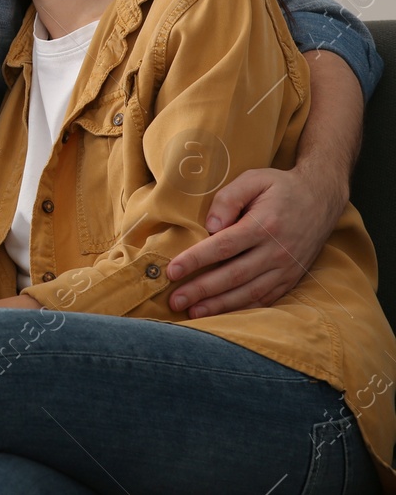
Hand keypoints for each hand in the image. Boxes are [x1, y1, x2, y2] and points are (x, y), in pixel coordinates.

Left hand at [167, 165, 340, 317]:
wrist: (321, 198)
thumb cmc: (280, 187)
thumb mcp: (254, 179)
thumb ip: (228, 198)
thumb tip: (210, 226)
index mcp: (265, 225)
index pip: (224, 247)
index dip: (196, 260)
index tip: (172, 271)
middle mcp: (277, 251)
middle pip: (234, 275)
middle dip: (202, 290)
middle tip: (174, 300)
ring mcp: (287, 268)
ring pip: (249, 292)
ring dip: (220, 306)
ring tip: (193, 313)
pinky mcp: (292, 278)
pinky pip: (266, 299)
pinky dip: (243, 309)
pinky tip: (222, 314)